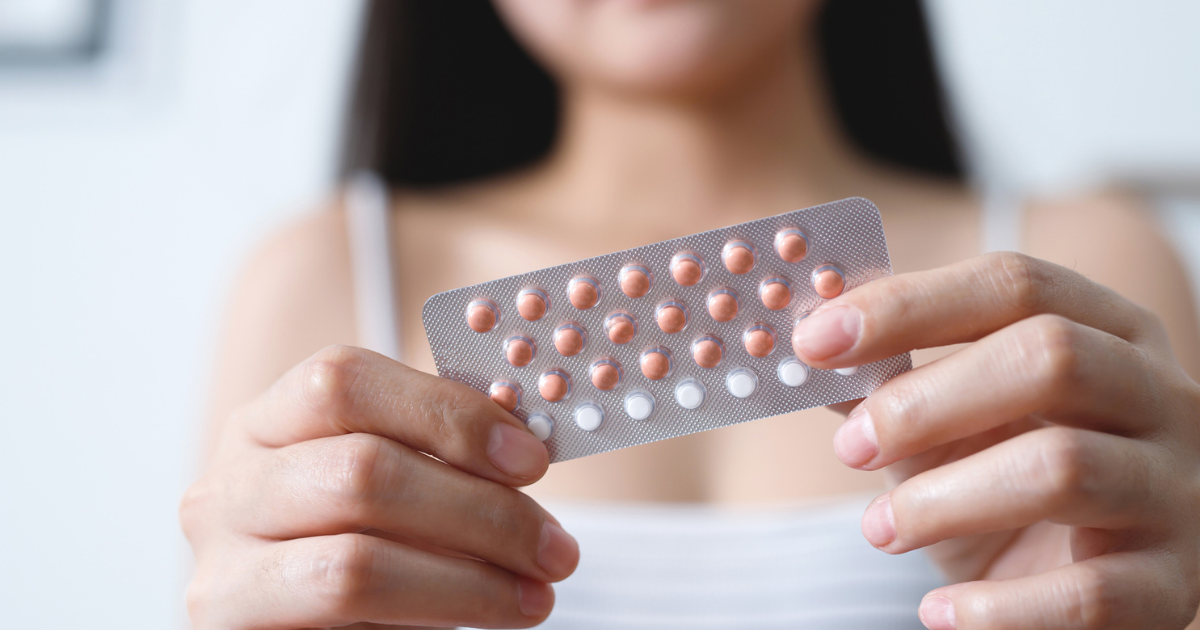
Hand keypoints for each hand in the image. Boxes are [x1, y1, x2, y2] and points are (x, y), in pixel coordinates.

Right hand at [180, 346, 577, 628]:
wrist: (309, 629)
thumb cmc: (361, 549)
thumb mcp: (393, 488)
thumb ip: (438, 458)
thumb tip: (528, 449)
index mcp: (266, 424)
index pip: (343, 382)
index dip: (447, 413)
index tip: (533, 459)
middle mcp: (226, 488)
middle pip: (362, 472)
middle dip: (482, 511)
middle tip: (556, 547)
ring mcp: (220, 570)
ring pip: (355, 564)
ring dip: (470, 581)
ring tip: (536, 595)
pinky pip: (346, 619)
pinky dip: (433, 615)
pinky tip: (483, 617)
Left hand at [794, 252, 1199, 628]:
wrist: (1082, 589)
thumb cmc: (1004, 483)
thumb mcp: (949, 425)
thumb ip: (888, 384)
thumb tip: (807, 349)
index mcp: (1105, 331)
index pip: (1014, 285)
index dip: (907, 305)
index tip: (814, 340)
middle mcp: (1158, 395)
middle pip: (1050, 356)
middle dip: (927, 401)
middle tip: (851, 448)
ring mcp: (1177, 487)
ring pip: (1063, 468)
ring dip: (944, 501)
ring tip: (881, 529)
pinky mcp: (1174, 584)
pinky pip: (1091, 594)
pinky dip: (1000, 608)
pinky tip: (940, 612)